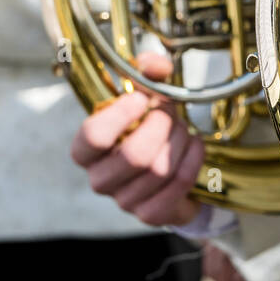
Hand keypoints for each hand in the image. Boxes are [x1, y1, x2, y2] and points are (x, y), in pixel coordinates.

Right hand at [70, 53, 204, 226]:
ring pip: (160, 169)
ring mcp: (124, 201)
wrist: (165, 168)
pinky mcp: (150, 214)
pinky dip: (192, 160)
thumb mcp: (143, 95)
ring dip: (179, 140)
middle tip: (171, 111)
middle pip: (134, 156)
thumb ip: (147, 72)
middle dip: (161, 126)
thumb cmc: (146, 128)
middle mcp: (99, 179)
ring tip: (182, 128)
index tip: (141, 99)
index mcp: (86, 151)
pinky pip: (178, 185)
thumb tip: (157, 66)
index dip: (119, 116)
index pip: (92, 138)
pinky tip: (193, 146)